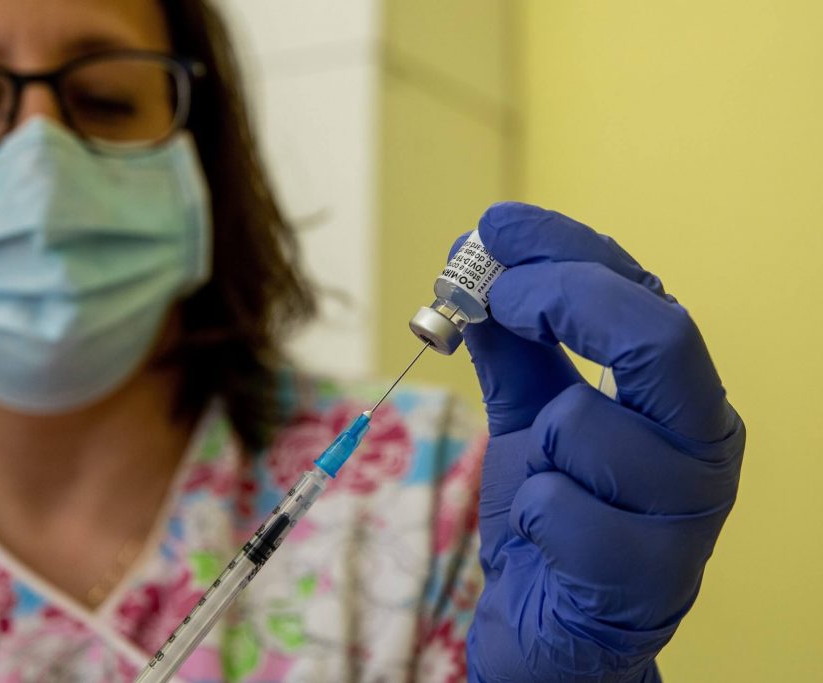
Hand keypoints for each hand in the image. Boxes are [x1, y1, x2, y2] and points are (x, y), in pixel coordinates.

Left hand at [460, 202, 744, 681]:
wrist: (550, 628)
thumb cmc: (552, 516)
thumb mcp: (526, 416)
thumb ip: (512, 346)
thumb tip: (471, 261)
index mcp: (678, 396)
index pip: (642, 293)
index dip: (566, 249)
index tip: (494, 226)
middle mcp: (702, 445)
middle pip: (658, 335)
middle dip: (562, 299)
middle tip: (498, 298)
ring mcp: (684, 516)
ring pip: (588, 425)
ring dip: (536, 437)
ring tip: (540, 474)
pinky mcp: (645, 580)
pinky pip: (559, 508)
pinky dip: (528, 509)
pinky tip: (543, 533)